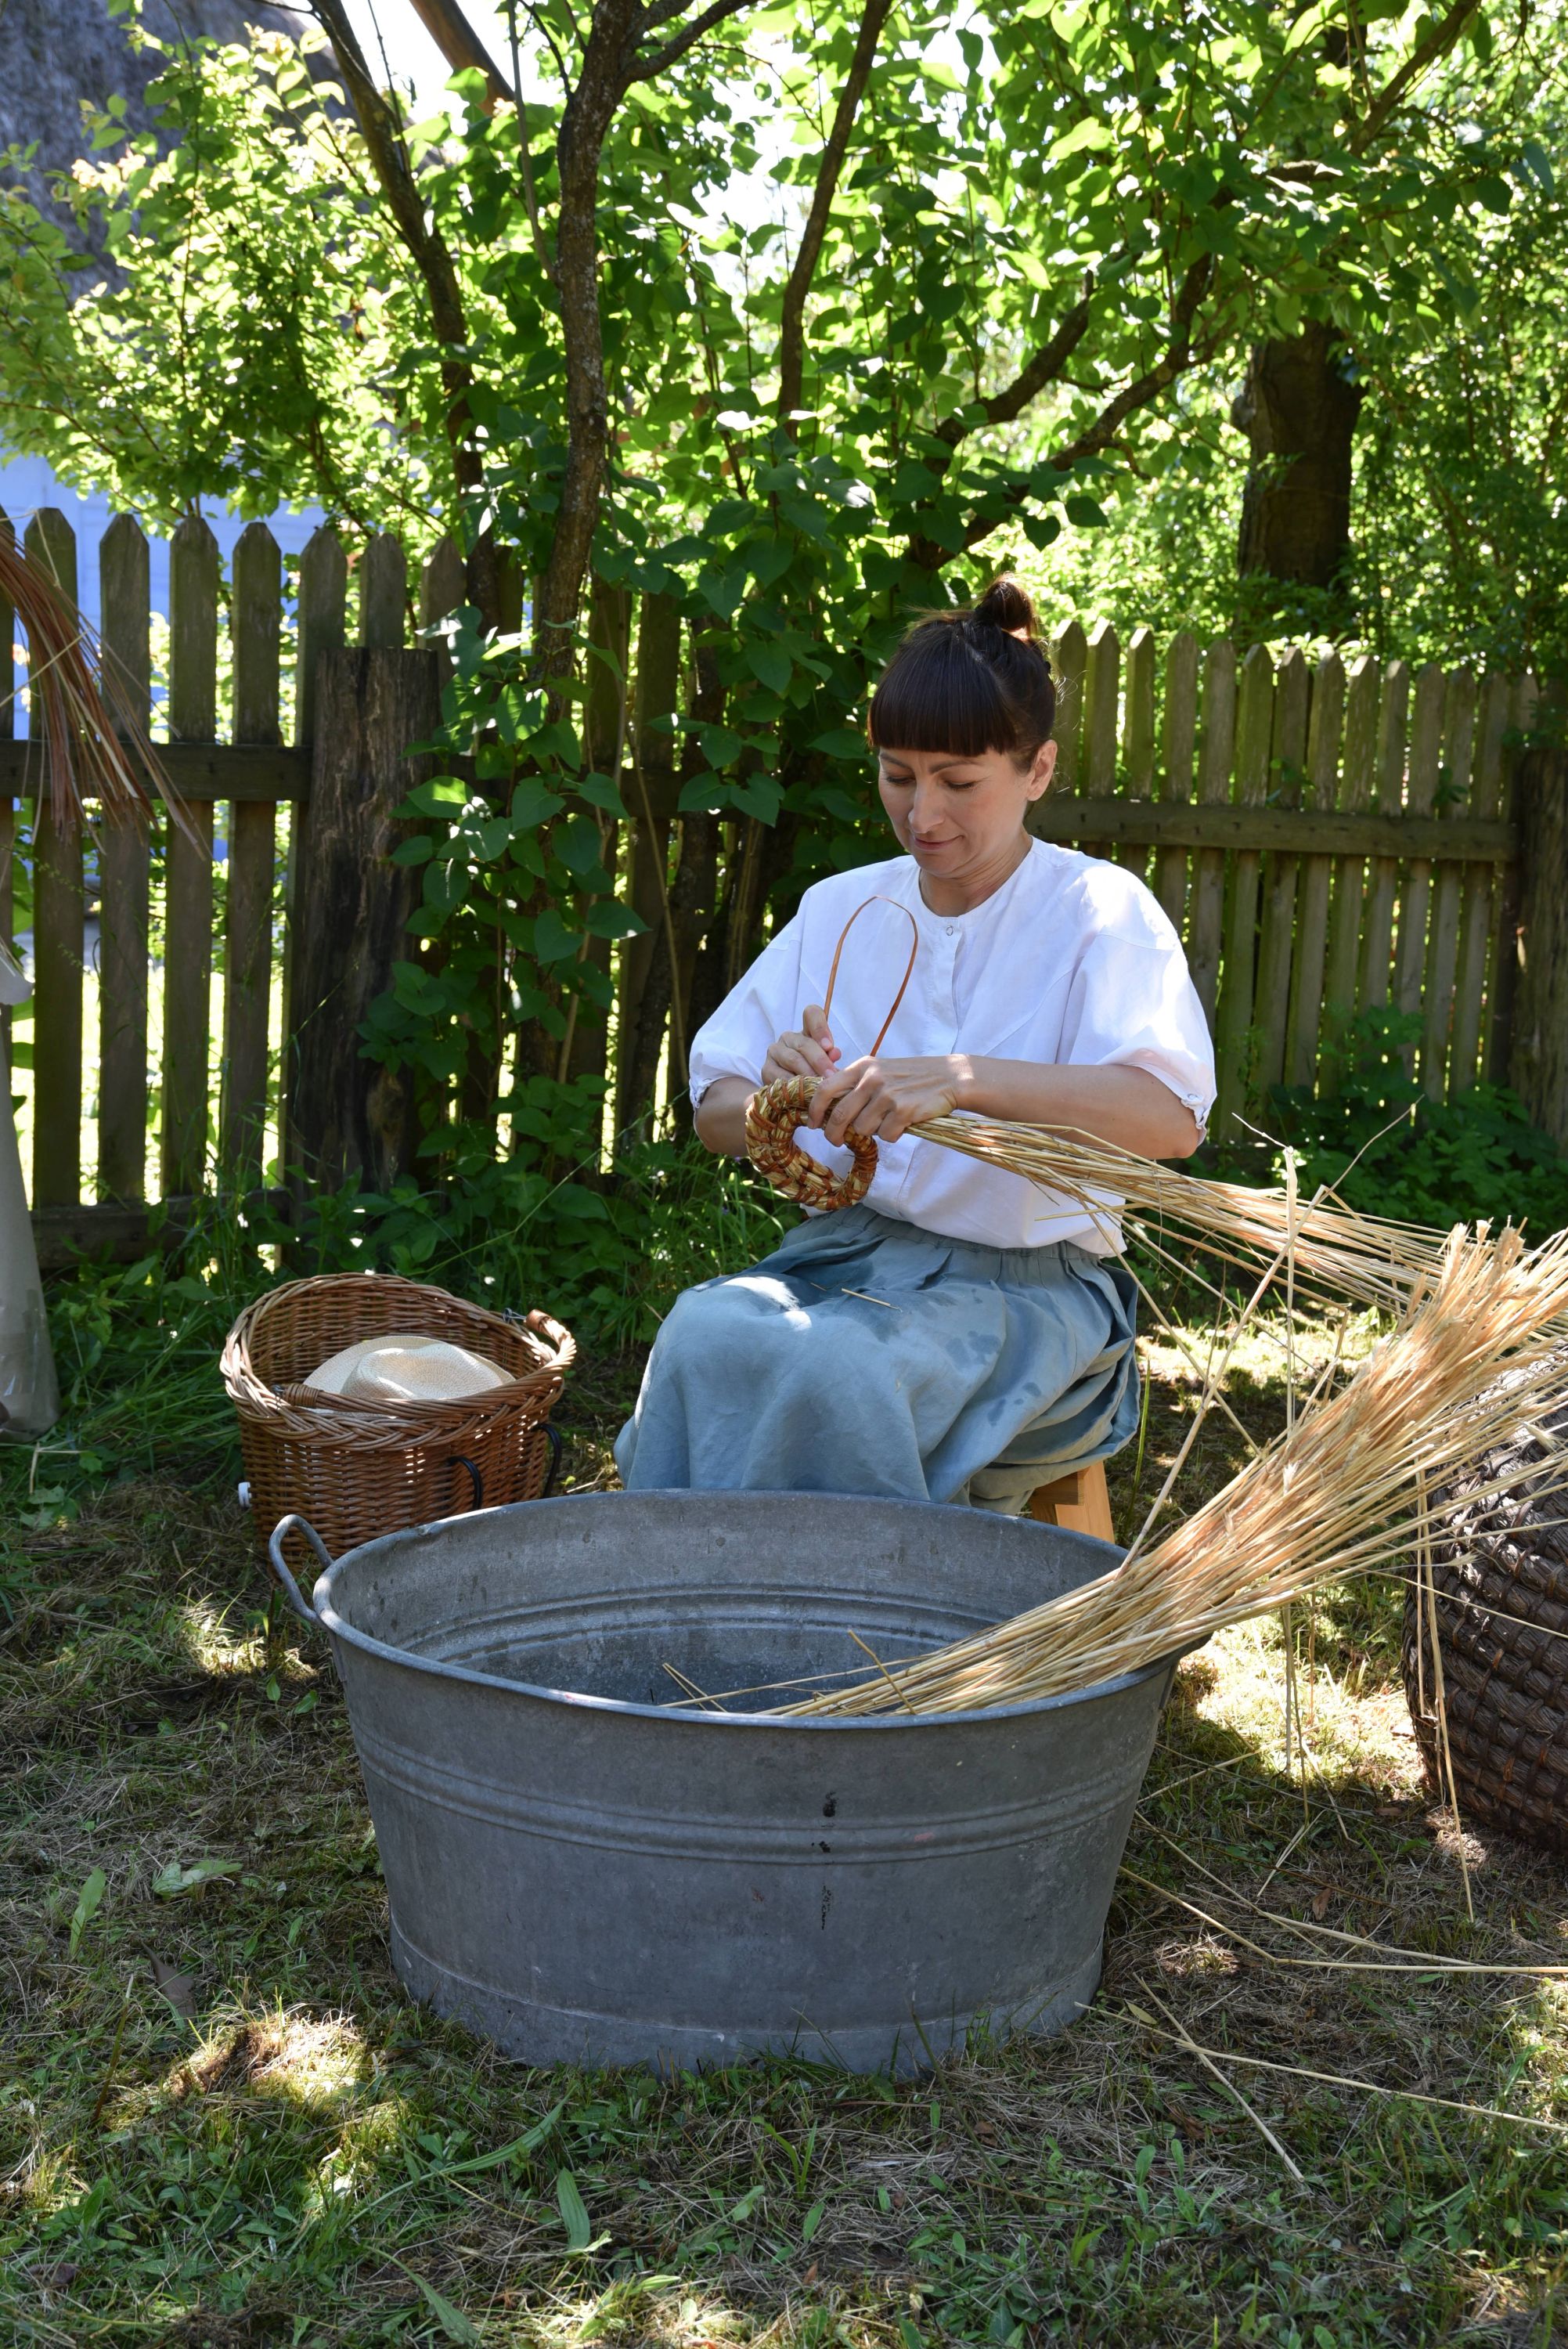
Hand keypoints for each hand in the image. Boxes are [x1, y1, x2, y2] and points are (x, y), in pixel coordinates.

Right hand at [761, 1002, 840, 1085]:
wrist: (793, 1091)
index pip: (812, 1014)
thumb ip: (831, 1057)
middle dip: (820, 1060)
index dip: (820, 1028)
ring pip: (793, 1059)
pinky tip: (803, 1092)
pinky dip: (793, 1085)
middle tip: (831, 1075)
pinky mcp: (766, 1069)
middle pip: (804, 1043)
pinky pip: (781, 1076)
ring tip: (819, 1085)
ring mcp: (775, 1052)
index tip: (829, 1046)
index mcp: (806, 1030)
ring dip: (808, 1073)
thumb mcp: (826, 1064)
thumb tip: (835, 1053)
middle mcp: (788, 1037)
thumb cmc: (815, 1074)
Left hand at [808, 1054, 969, 1145]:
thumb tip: (830, 1109)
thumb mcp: (880, 1070)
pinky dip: (892, 1135)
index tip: (812, 1123)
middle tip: (836, 1141)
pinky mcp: (903, 1111)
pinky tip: (902, 1124)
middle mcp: (871, 1079)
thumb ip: (857, 1084)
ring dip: (872, 1132)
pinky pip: (885, 1136)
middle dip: (834, 1134)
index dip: (814, 1110)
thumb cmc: (912, 1076)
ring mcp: (887, 1095)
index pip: (825, 1089)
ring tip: (886, 1122)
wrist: (950, 1077)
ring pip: (862, 1129)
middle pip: (839, 1115)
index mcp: (862, 1067)